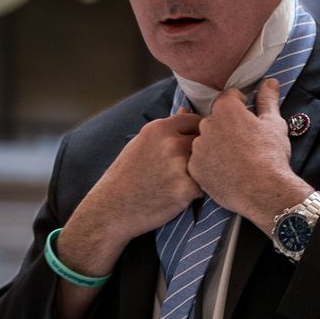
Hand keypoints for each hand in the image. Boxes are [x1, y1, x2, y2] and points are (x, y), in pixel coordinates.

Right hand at [59, 113, 202, 272]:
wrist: (113, 207)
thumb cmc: (126, 176)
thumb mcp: (141, 143)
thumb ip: (166, 129)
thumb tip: (186, 110)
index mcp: (159, 129)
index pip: (194, 120)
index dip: (198, 130)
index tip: (196, 142)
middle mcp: (171, 143)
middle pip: (204, 140)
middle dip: (201, 151)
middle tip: (190, 165)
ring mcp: (180, 165)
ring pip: (206, 163)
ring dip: (202, 171)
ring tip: (183, 180)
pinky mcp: (187, 188)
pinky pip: (205, 185)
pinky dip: (198, 191)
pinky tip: (180, 195)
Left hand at [188, 79, 310, 228]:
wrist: (264, 191)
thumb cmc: (271, 155)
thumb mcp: (274, 124)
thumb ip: (268, 100)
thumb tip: (270, 81)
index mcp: (226, 109)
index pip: (229, 97)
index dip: (241, 106)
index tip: (248, 119)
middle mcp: (207, 124)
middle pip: (215, 119)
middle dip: (226, 127)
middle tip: (243, 143)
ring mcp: (199, 147)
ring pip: (205, 140)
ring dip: (215, 145)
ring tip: (234, 160)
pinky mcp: (195, 168)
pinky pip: (199, 161)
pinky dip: (209, 164)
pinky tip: (225, 172)